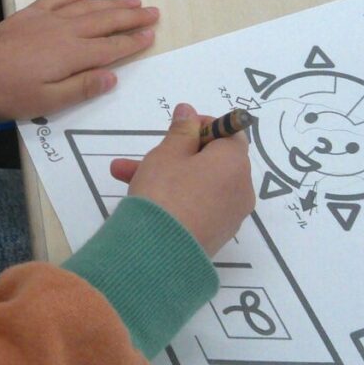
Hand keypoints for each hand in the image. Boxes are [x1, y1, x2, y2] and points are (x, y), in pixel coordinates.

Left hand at [0, 0, 158, 118]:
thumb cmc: (11, 92)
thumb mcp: (48, 101)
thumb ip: (82, 88)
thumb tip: (113, 76)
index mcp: (73, 55)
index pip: (112, 47)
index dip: (133, 41)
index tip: (151, 34)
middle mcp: (66, 32)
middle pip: (106, 21)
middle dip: (131, 16)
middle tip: (153, 11)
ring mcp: (48, 19)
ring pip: (87, 7)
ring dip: (111, 3)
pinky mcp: (31, 14)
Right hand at [111, 103, 254, 256]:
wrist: (159, 253)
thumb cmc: (164, 192)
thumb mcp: (167, 153)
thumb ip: (181, 130)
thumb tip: (190, 111)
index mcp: (235, 162)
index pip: (229, 133)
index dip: (202, 126)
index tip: (177, 130)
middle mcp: (241, 188)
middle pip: (211, 160)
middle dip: (175, 154)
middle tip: (145, 153)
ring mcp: (230, 215)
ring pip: (198, 184)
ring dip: (166, 175)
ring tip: (122, 174)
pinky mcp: (216, 234)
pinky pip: (198, 205)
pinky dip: (176, 197)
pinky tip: (143, 198)